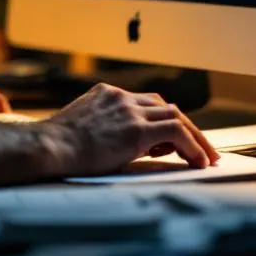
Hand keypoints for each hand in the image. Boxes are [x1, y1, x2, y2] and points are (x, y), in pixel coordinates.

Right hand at [43, 83, 218, 174]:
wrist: (49, 148)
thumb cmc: (58, 147)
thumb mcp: (83, 129)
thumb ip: (106, 128)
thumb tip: (128, 147)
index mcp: (107, 95)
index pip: (145, 102)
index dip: (163, 120)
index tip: (174, 140)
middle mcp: (121, 97)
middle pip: (165, 105)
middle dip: (186, 127)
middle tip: (201, 148)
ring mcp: (129, 111)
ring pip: (176, 116)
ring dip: (195, 137)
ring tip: (206, 157)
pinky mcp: (136, 129)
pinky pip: (175, 132)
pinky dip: (191, 145)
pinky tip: (198, 161)